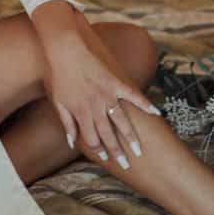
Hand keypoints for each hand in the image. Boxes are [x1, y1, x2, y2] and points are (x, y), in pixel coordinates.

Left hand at [44, 22, 160, 167]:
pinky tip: (156, 112)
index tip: (108, 159)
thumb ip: (66, 123)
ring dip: (130, 136)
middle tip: (128, 164)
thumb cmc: (60, 76)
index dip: (100, 150)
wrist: (66, 50)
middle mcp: (95, 107)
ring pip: (121, 120)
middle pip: (108, 134)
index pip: (92, 138)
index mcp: (81, 113)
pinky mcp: (116, 82)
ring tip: (139, 150)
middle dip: (117, 151)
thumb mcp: (58, 102)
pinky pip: (132, 95)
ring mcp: (107, 94)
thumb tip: (71, 143)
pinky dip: (144, 103)